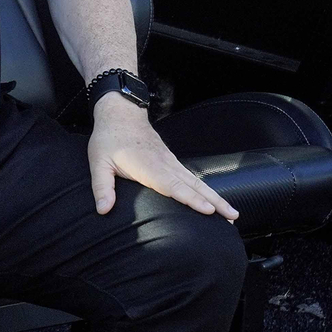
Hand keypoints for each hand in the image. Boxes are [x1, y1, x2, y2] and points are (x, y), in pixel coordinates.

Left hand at [88, 96, 238, 219]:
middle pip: (194, 186)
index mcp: (149, 167)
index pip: (174, 186)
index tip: (209, 210)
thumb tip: (103, 210)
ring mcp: (170, 162)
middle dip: (215, 203)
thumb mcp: (98, 162)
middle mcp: (165, 165)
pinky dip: (206, 190)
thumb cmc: (109, 138)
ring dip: (216, 198)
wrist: (120, 113)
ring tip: (232, 214)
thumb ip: (101, 187)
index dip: (191, 199)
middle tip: (233, 218)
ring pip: (197, 182)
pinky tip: (215, 201)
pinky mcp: (171, 161)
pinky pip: (192, 177)